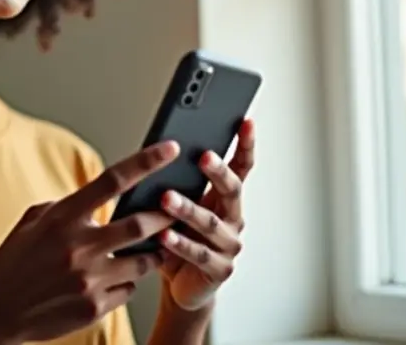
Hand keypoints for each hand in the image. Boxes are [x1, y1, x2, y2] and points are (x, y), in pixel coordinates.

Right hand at [0, 141, 179, 344]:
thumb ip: (68, 206)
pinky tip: (117, 278)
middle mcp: (78, 246)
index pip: (113, 180)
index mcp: (63, 217)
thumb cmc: (15, 263)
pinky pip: (129, 289)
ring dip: (154, 252)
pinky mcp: (94, 307)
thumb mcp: (33, 221)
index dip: (146, 161)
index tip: (170, 149)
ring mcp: (88, 279)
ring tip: (154, 246)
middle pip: (141, 223)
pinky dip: (129, 281)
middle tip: (178, 209)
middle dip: (166, 215)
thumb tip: (100, 196)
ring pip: (144, 260)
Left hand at [157, 119, 254, 310]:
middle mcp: (234, 218)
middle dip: (218, 172)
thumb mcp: (178, 204)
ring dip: (188, 209)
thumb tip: (159, 149)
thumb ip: (178, 181)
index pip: (242, 166)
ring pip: (210, 223)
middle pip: (232, 190)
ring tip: (166, 198)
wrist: (181, 283)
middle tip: (203, 156)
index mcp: (226, 198)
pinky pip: (198, 254)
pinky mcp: (219, 270)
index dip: (245, 144)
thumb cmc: (178, 235)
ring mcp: (229, 245)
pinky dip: (179, 244)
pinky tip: (162, 235)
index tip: (246, 121)